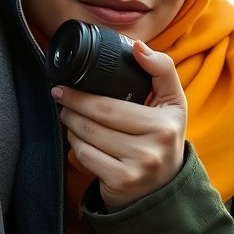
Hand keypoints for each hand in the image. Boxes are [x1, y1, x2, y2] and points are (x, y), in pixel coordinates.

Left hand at [51, 40, 186, 211]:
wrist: (165, 186)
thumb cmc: (163, 136)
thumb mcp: (172, 103)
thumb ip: (162, 70)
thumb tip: (138, 47)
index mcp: (166, 122)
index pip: (112, 105)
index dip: (82, 94)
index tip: (64, 84)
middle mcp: (154, 147)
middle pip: (97, 121)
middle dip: (71, 106)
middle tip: (60, 97)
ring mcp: (137, 169)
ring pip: (88, 139)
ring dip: (70, 124)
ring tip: (68, 115)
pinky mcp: (122, 184)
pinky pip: (86, 158)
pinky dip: (76, 145)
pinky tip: (78, 138)